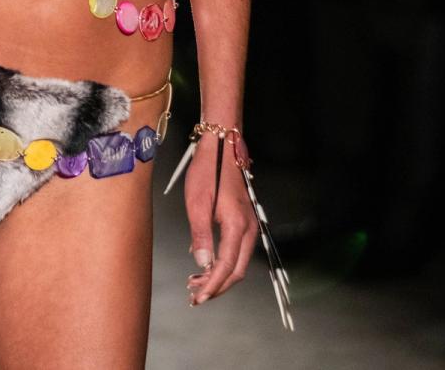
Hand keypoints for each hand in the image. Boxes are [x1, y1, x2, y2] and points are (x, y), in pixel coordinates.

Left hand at [182, 135, 257, 304]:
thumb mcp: (197, 202)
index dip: (213, 285)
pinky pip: (237, 250)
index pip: (227, 266)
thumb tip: (202, 263)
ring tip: (196, 282)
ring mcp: (249, 224)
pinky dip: (224, 262)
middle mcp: (248, 228)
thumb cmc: (207, 170)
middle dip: (217, 286)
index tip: (198, 297)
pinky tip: (206, 263)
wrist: (221, 146)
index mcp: (237, 226)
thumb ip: (201, 235)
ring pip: (238, 261)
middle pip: (237, 270)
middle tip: (195, 294)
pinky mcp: (244, 220)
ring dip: (220, 275)